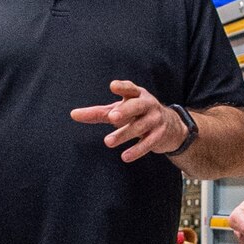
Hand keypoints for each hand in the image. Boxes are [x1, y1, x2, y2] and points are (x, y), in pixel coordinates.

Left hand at [70, 80, 184, 162]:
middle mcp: (148, 104)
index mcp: (137, 95)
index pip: (130, 89)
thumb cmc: (137, 115)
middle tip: (112, 116)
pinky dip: (137, 150)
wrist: (170, 127)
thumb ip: (97, 113)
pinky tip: (125, 157)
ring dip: (124, 134)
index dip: (122, 87)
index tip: (113, 86)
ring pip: (140, 126)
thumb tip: (73, 114)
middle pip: (137, 106)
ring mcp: (155, 120)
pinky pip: (148, 143)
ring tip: (108, 142)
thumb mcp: (119, 110)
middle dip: (125, 110)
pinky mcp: (159, 135)